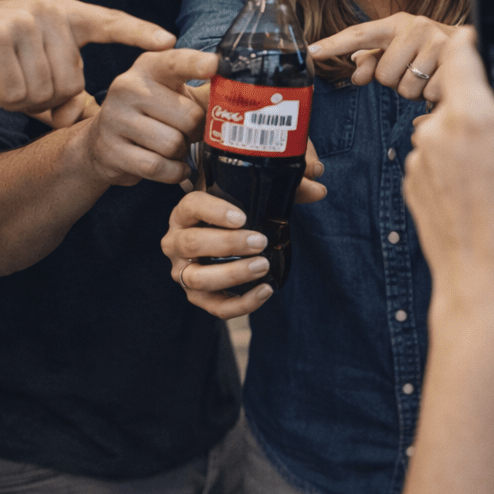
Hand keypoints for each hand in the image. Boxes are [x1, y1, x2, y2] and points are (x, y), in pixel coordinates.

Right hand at [0, 0, 174, 120]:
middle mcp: (47, 12)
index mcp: (64, 15)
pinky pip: (17, 93)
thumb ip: (62, 91)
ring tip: (1, 78)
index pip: (109, 21)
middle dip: (45, 98)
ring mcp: (22, 22)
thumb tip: (82, 116)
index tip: (171, 42)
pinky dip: (1, 99)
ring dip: (21, 99)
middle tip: (17, 81)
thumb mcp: (33, 69)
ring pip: (46, 92)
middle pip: (72, 83)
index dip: (139, 32)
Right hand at [81, 49, 216, 185]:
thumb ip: (208, 91)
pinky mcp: (110, 150)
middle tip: (186, 131)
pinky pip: (158, 167)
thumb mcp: (177, 94)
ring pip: (173, 144)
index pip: (176, 62)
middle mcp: (128, 86)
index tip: (214, 64)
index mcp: (150, 66)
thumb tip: (245, 94)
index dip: (196, 64)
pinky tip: (172, 166)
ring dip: (182, 152)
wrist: (103, 141)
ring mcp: (115, 118)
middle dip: (196, 131)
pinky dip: (173, 172)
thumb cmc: (154, 113)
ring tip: (173, 146)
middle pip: (188, 116)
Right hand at [162, 191, 273, 317]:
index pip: (191, 206)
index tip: (242, 217)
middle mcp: (175, 242)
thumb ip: (282, 187)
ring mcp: (183, 272)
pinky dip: (241, 304)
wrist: (222, 240)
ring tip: (263, 266)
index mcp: (184, 213)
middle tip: (260, 242)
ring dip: (232, 274)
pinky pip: (216, 307)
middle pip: (191, 243)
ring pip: (197, 278)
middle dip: (228, 244)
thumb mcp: (248, 195)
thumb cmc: (234, 214)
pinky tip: (265, 291)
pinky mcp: (198, 297)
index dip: (214, 211)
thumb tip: (318, 191)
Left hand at [308, 14, 459, 100]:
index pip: (360, 34)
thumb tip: (357, 73)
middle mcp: (418, 27)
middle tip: (414, 72)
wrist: (477, 48)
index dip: (334, 44)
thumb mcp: (401, 50)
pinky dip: (433, 97)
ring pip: (407, 88)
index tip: (311, 51)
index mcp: (398, 23)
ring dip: (416, 91)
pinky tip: (442, 83)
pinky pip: (428, 95)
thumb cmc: (430, 52)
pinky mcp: (456, 61)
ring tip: (429, 77)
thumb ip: (374, 60)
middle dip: (397, 82)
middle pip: (385, 75)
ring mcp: (438, 43)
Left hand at [404, 29, 493, 315]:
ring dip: (468, 139)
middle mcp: (438, 133)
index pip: (460, 56)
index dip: (471, 43)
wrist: (485, 290)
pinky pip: (434, 159)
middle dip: (483, 106)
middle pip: (456, 97)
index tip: (484, 41)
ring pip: (445, 131)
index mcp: (473, 119)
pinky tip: (480, 194)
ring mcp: (420, 161)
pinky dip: (454, 165)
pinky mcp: (412, 186)